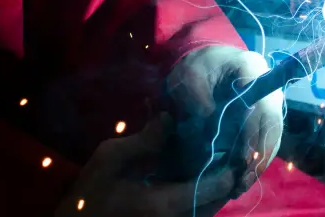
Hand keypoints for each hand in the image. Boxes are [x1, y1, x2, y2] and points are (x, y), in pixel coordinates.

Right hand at [54, 114, 236, 216]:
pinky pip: (197, 213)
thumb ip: (143, 140)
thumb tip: (170, 118)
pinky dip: (205, 195)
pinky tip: (202, 174)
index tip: (235, 144)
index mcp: (164, 203)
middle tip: (235, 149)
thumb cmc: (90, 195)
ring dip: (219, 186)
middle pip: (218, 201)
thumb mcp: (109, 159)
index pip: (213, 187)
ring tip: (223, 159)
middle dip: (229, 176)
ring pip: (210, 209)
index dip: (230, 167)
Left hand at [166, 46, 283, 197]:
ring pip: (271, 134)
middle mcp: (267, 84)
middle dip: (259, 155)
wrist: (200, 58)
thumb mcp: (190, 79)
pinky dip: (255, 157)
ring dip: (259, 161)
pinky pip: (264, 137)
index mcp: (251, 68)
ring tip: (242, 185)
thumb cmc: (194, 65)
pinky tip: (244, 175)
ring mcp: (268, 99)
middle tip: (243, 181)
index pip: (261, 107)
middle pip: (272, 124)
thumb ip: (202, 105)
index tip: (243, 161)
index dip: (254, 136)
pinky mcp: (262, 113)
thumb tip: (214, 139)